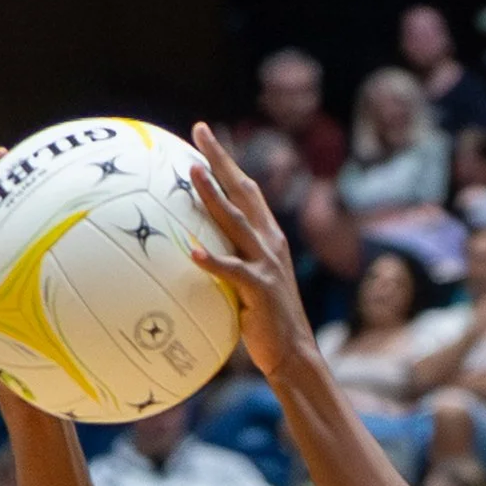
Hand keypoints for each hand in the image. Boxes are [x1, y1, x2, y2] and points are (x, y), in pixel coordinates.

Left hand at [185, 124, 323, 379]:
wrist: (294, 354)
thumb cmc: (267, 322)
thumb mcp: (249, 282)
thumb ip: (230, 260)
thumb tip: (194, 249)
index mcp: (268, 236)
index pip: (245, 188)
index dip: (225, 160)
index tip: (203, 134)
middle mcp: (269, 242)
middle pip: (242, 190)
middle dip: (221, 159)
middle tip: (200, 131)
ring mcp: (266, 263)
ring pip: (236, 221)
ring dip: (214, 195)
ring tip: (193, 173)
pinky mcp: (260, 288)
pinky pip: (232, 271)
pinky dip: (213, 260)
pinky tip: (192, 252)